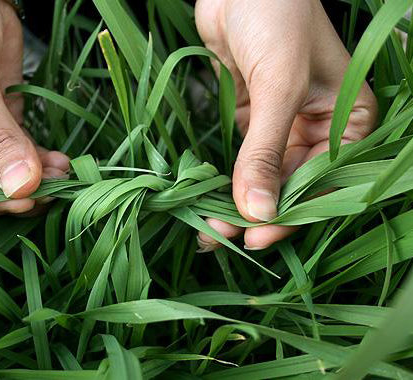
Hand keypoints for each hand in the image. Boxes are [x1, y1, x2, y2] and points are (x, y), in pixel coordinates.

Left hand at [195, 0, 376, 249]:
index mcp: (348, 121)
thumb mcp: (279, 87)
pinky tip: (208, 196)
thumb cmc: (278, 17)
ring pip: (263, 175)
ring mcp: (282, 122)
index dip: (290, 216)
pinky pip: (243, 155)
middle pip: (290, 185)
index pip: (323, 183)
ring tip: (208, 227)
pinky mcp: (251, 114)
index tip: (255, 239)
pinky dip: (227, 176)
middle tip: (219, 237)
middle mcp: (318, 127)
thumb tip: (259, 213)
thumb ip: (267, 151)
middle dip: (256, 214)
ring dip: (236, 200)